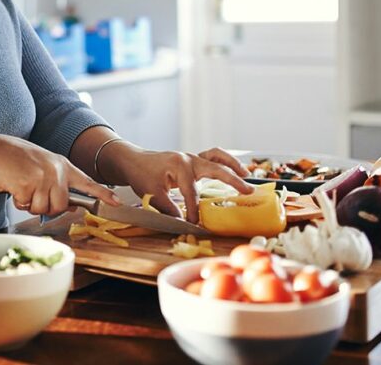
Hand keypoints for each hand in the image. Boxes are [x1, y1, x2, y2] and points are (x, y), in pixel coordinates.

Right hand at [0, 134, 119, 215]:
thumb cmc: (17, 159)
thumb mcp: (43, 166)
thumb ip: (59, 183)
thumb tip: (73, 205)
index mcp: (62, 165)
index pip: (87, 182)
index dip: (103, 194)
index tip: (117, 202)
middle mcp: (56, 171)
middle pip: (61, 205)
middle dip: (47, 206)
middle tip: (33, 194)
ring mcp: (43, 178)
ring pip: (44, 209)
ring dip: (31, 204)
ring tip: (23, 188)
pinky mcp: (28, 185)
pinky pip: (27, 206)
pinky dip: (18, 201)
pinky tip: (14, 187)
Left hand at [104, 145, 252, 223]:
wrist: (133, 160)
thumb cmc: (140, 174)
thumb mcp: (151, 193)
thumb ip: (168, 208)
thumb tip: (184, 222)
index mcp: (179, 166)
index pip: (192, 193)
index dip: (194, 210)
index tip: (195, 224)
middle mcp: (189, 159)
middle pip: (215, 169)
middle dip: (232, 180)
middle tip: (247, 192)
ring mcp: (191, 157)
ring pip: (217, 156)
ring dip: (233, 165)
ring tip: (247, 175)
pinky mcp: (192, 160)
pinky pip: (212, 157)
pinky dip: (224, 162)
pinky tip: (235, 171)